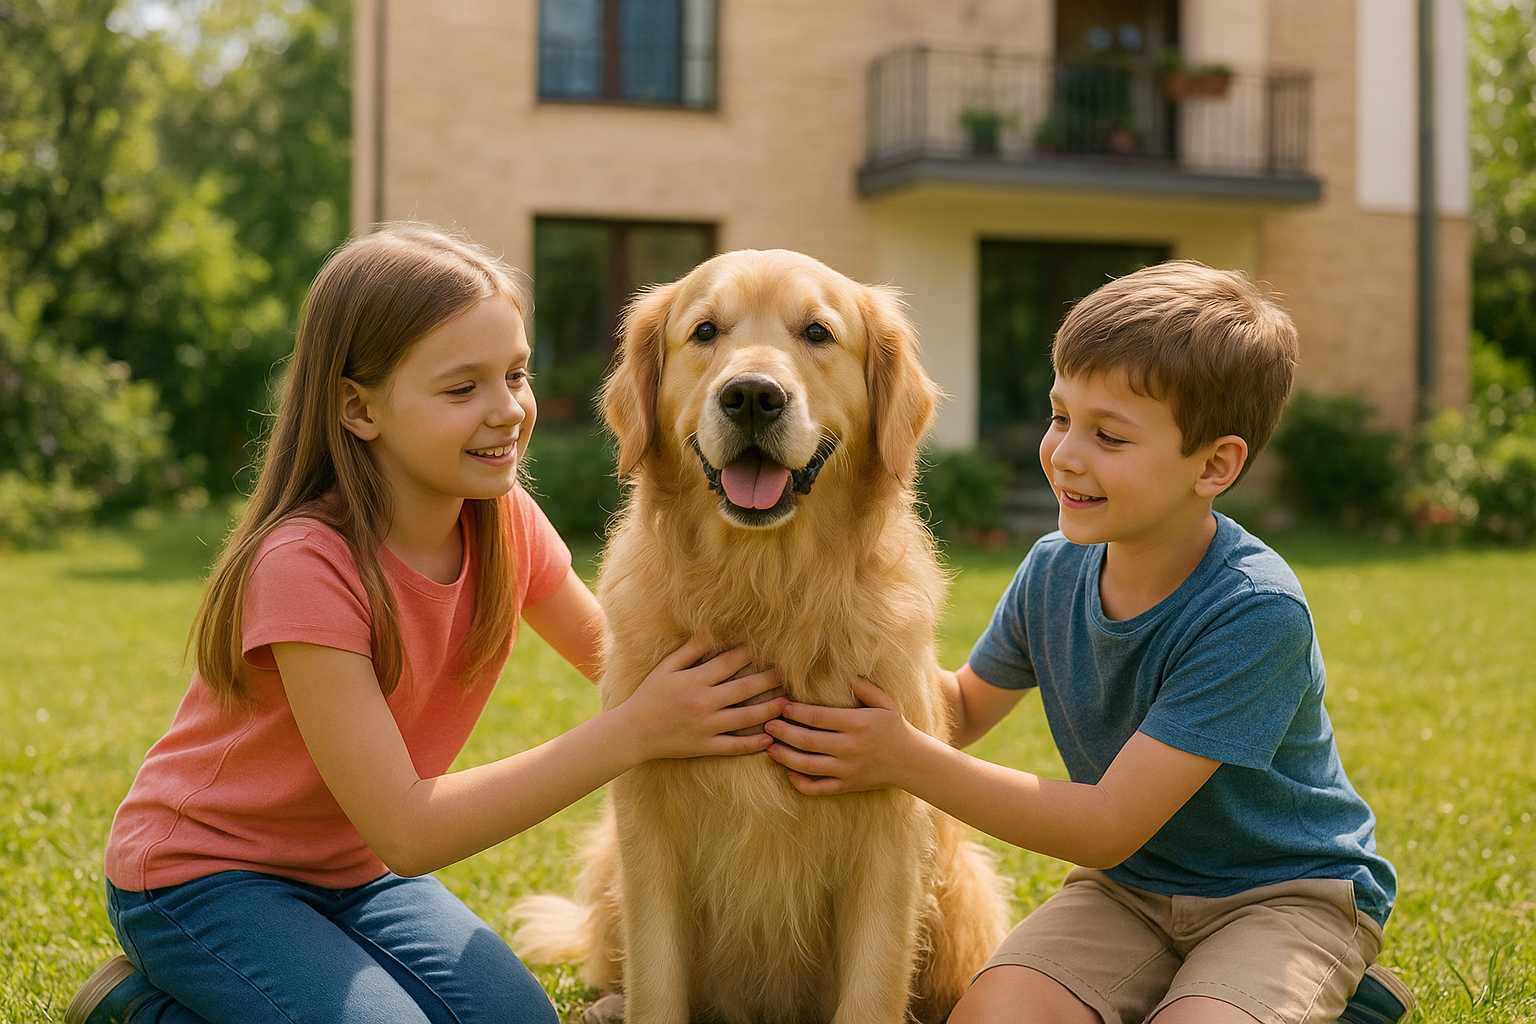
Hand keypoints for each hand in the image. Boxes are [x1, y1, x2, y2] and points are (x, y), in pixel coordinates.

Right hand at [617, 638, 786, 761]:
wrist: (633, 732)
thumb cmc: (649, 696)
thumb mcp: (665, 668)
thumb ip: (689, 650)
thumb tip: (712, 632)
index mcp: (694, 680)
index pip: (728, 663)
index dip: (748, 654)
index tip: (762, 649)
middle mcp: (703, 702)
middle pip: (744, 688)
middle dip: (768, 680)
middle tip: (785, 675)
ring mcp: (706, 726)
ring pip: (746, 718)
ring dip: (769, 710)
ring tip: (786, 704)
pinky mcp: (705, 746)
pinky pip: (734, 746)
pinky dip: (753, 744)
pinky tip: (770, 739)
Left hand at [764, 677, 928, 794]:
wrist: (911, 762)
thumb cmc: (894, 727)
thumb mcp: (884, 701)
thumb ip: (862, 686)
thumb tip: (842, 671)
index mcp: (856, 723)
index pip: (817, 717)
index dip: (795, 711)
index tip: (780, 705)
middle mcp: (849, 747)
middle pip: (806, 740)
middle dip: (782, 732)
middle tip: (766, 724)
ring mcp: (847, 769)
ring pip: (806, 765)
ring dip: (784, 757)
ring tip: (769, 748)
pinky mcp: (847, 786)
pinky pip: (818, 788)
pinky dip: (800, 784)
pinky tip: (788, 774)